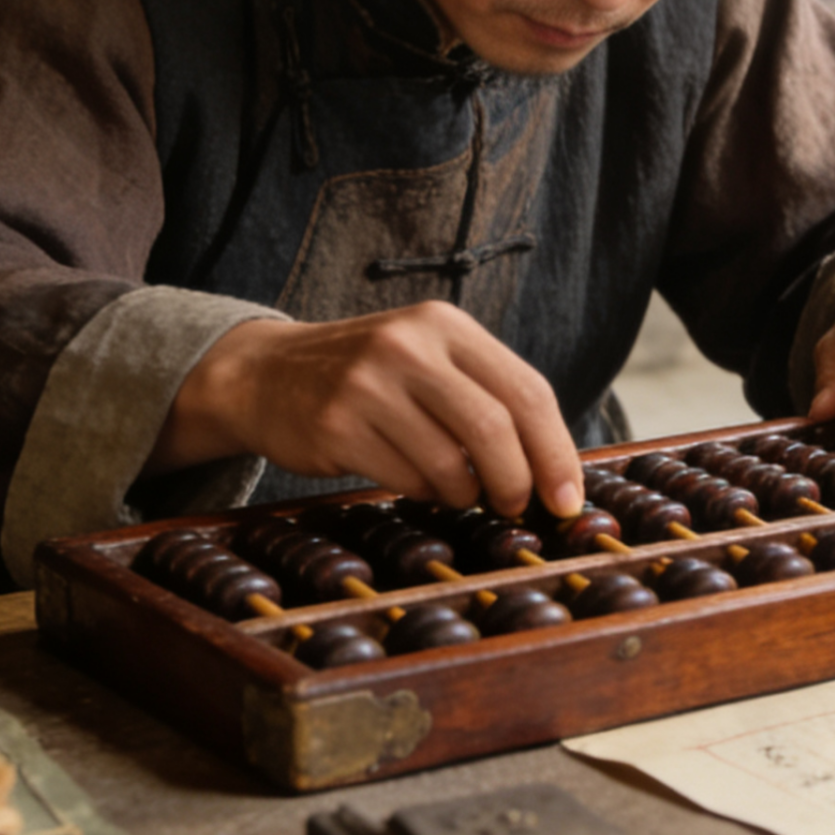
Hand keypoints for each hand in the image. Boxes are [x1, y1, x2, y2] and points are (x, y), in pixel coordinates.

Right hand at [159, 302, 585, 517]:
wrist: (265, 374)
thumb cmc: (368, 377)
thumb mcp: (426, 358)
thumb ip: (484, 395)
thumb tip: (553, 469)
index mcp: (444, 325)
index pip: (526, 390)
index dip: (556, 451)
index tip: (569, 498)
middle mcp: (408, 345)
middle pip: (495, 429)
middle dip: (519, 483)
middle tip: (519, 509)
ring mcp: (368, 384)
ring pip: (450, 465)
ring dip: (465, 494)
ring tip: (456, 491)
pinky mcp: (336, 426)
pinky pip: (406, 480)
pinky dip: (424, 494)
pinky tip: (415, 483)